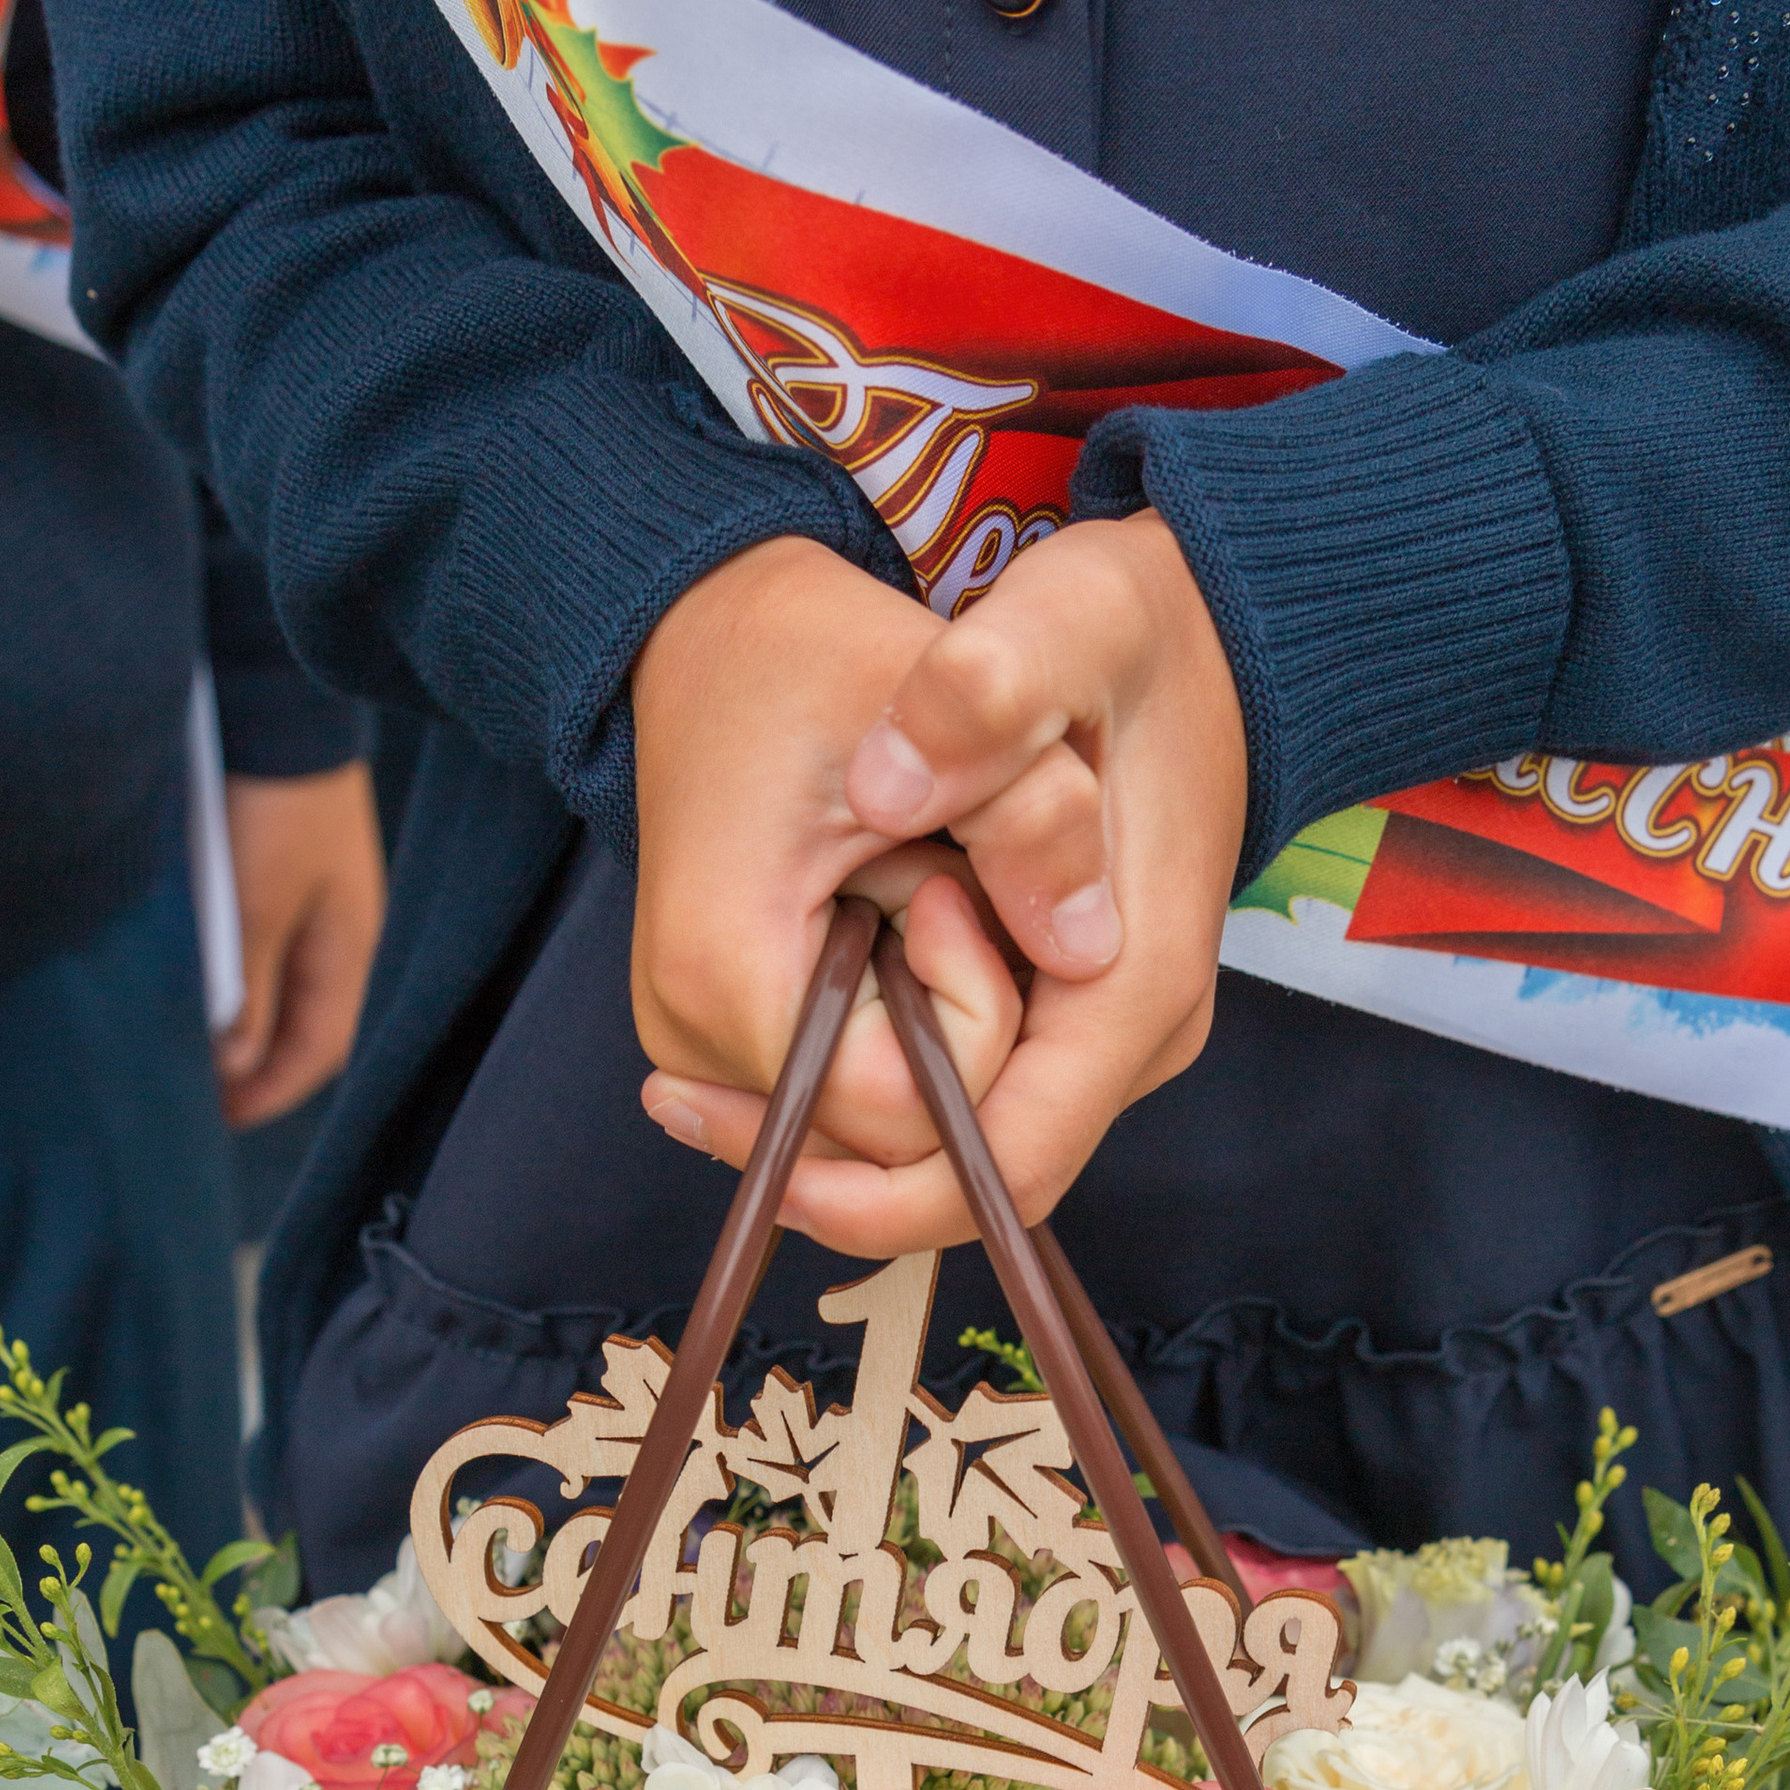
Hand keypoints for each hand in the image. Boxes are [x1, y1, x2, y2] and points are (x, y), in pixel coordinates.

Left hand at [216, 763, 386, 1127]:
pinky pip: (266, 943)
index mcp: (348, 948)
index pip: (317, 1048)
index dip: (269, 1090)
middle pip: (301, 1022)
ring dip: (241, 1016)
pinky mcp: (287, 864)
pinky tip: (201, 971)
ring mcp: (317, 895)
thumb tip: (236, 1061)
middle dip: (254, 1062)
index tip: (217, 1116)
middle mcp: (340, 929)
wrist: (277, 699)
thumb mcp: (256, 906)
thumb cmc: (275, 803)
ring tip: (191, 1036)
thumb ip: (247, 989)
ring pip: (280, 983)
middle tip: (197, 1089)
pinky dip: (236, 972)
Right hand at [631, 538, 1026, 1176]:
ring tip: (915, 906)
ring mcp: (699, 1063)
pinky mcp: (720, 1057)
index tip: (956, 886)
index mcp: (728, 978)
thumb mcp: (942, 702)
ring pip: (882, 1142)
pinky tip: (903, 942)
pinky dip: (907, 1043)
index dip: (976, 1022)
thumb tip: (1095, 952)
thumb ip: (1034, 813)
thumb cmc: (812, 657)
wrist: (711, 643)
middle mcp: (693, 1047)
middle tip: (942, 889)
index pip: (907, 1110)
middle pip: (897, 1147)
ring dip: (939, 1044)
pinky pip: (853, 1108)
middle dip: (964, 1038)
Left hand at [749, 511, 1246, 1256]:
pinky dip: (873, 1066)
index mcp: (1132, 987)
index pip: (1005, 1167)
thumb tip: (889, 795)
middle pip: (972, 1175)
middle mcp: (1129, 1037)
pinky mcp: (1071, 1005)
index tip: (747, 1141)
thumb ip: (984, 699)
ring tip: (717, 1066)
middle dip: (835, 1164)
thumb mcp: (1072, 617)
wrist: (1220, 627)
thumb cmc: (1145, 628)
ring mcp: (1104, 1030)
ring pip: (961, 1135)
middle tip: (687, 1101)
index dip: (873, 1190)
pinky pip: (966, 1084)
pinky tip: (787, 1014)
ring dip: (844, 1119)